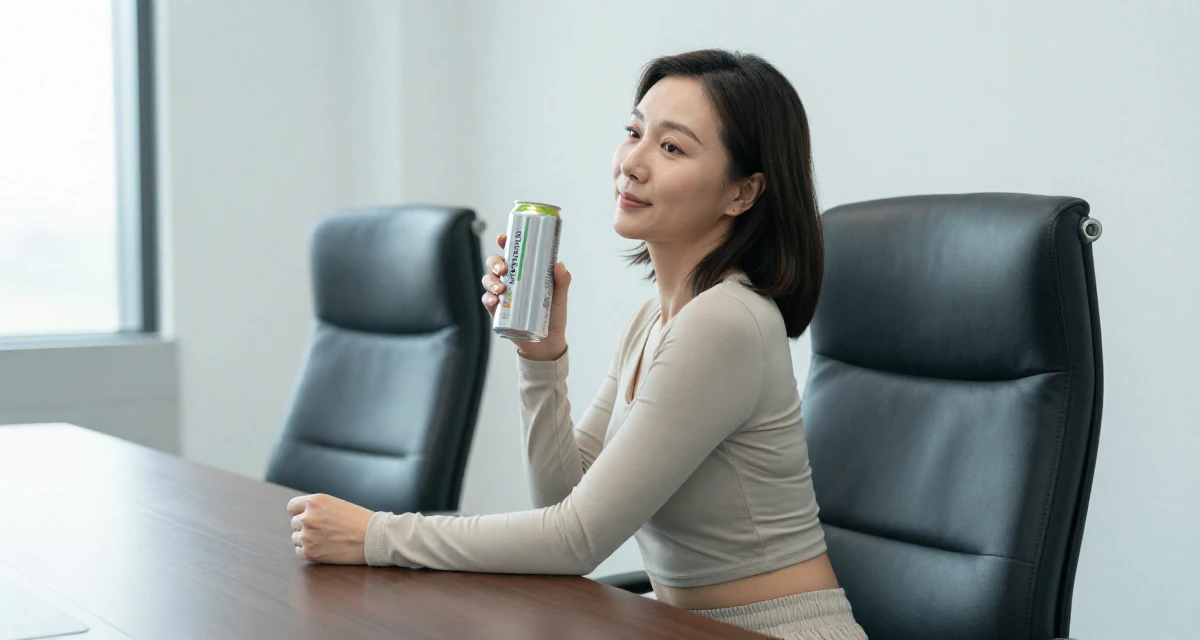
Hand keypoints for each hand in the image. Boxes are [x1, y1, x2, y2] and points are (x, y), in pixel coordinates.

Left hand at [287, 493, 373, 563]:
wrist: (373, 537)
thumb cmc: (360, 520)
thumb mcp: (336, 504)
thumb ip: (318, 508)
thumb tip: (303, 516)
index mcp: (315, 501)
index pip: (292, 507)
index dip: (300, 512)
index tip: (307, 517)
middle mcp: (307, 517)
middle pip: (295, 523)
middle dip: (306, 526)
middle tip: (323, 531)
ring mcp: (307, 536)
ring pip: (296, 538)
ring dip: (307, 539)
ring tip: (325, 540)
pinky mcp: (310, 552)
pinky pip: (299, 552)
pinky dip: (308, 551)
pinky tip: (323, 549)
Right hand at [481, 232, 570, 361]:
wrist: (547, 344)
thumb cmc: (553, 316)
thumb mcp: (560, 297)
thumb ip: (562, 281)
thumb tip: (559, 265)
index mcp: (525, 272)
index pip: (512, 253)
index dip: (505, 243)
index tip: (503, 238)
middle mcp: (511, 281)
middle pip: (495, 264)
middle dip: (495, 262)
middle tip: (503, 268)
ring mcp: (502, 296)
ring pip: (488, 280)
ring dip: (490, 281)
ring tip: (500, 288)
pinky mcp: (497, 312)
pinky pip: (487, 301)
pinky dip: (488, 299)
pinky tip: (494, 301)